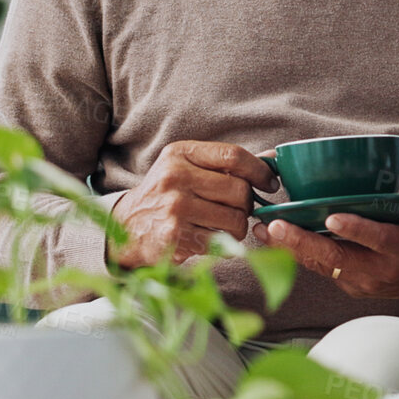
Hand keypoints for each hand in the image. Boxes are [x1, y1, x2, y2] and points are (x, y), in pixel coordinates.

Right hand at [110, 140, 277, 267]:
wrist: (124, 227)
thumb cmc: (165, 194)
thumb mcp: (186, 167)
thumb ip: (226, 163)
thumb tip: (274, 158)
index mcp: (180, 154)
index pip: (234, 155)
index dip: (260, 170)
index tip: (270, 183)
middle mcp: (175, 177)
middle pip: (239, 190)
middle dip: (247, 204)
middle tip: (238, 209)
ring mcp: (175, 208)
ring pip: (235, 219)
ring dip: (238, 226)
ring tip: (223, 226)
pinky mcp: (175, 237)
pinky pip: (222, 242)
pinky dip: (224, 244)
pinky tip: (210, 238)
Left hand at [253, 171, 398, 302]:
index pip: (376, 240)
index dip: (355, 230)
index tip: (331, 217)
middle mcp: (377, 269)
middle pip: (334, 258)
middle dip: (302, 242)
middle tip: (274, 225)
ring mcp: (360, 281)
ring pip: (320, 266)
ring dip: (289, 249)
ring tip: (262, 230)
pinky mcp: (348, 285)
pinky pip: (320, 269)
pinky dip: (296, 255)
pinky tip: (273, 239)